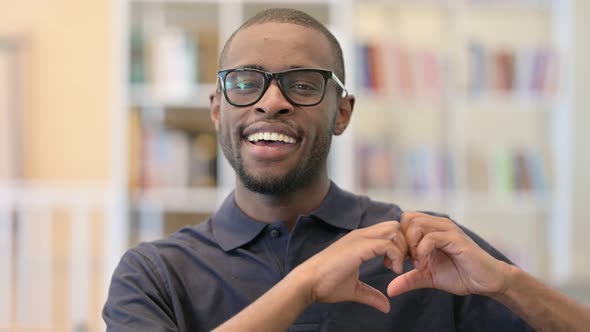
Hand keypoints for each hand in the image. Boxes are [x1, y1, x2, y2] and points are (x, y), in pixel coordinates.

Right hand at [294, 221, 407, 312]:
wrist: (308, 283)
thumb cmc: (325, 285)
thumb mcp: (354, 289)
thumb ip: (371, 294)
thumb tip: (386, 306)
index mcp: (360, 240)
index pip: (388, 230)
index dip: (399, 245)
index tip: (399, 265)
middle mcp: (361, 235)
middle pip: (394, 226)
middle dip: (404, 244)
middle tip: (403, 265)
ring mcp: (360, 238)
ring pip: (394, 230)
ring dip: (402, 249)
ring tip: (396, 268)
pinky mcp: (359, 247)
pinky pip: (388, 244)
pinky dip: (396, 256)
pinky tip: (393, 270)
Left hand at [387, 212, 507, 297]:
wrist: (485, 281)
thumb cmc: (459, 275)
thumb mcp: (427, 277)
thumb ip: (408, 279)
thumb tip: (389, 290)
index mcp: (430, 229)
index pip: (404, 221)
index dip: (397, 240)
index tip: (396, 261)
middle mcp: (438, 224)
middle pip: (407, 218)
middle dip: (401, 240)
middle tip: (404, 261)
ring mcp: (447, 229)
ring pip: (416, 224)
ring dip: (411, 245)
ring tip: (415, 263)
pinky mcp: (455, 238)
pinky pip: (430, 237)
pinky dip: (421, 251)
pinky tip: (422, 264)